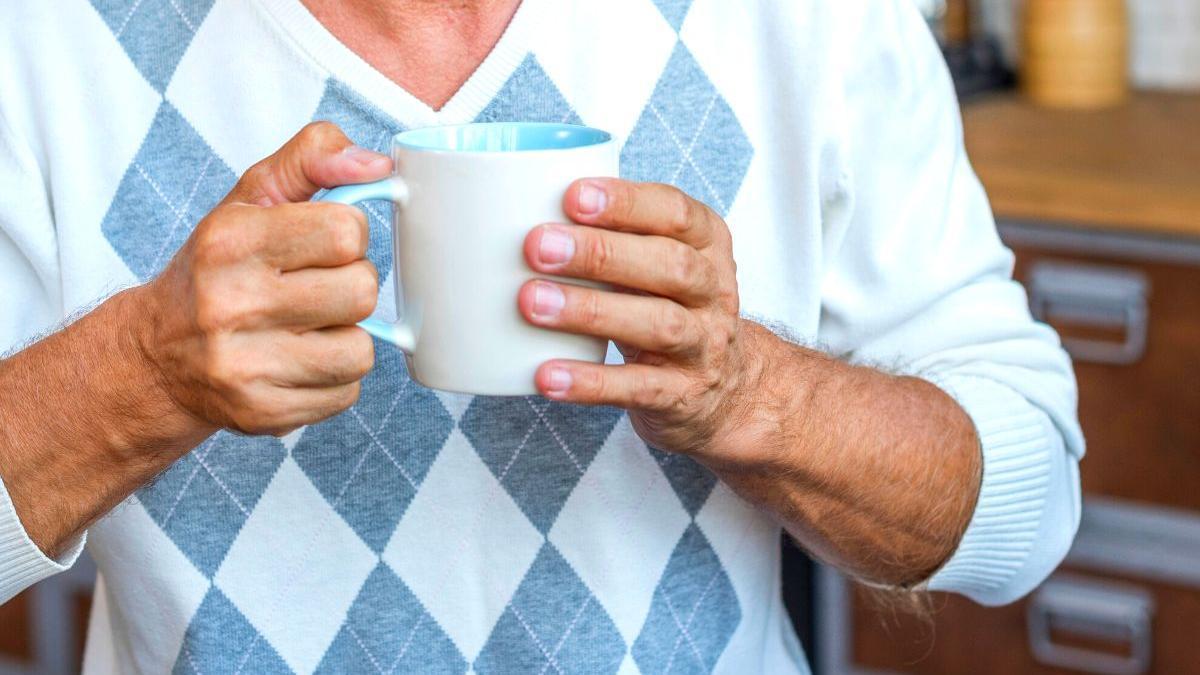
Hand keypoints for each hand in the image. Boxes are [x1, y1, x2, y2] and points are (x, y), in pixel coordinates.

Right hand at [140, 122, 391, 435]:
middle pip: (361, 291)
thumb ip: (313, 158)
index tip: (324, 244)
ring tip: (310, 328)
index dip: (349, 236)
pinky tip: (300, 363)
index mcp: (231, 241)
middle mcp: (230, 304)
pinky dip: (335, 379)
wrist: (157, 357)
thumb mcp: (251, 197)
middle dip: (351, 286)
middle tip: (317, 288)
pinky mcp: (262, 413)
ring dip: (347, 336)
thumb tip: (378, 166)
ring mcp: (244, 366)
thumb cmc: (218, 269)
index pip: (345, 232)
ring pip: (361, 349)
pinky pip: (348, 393)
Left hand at [518, 179, 767, 460]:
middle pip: (669, 265)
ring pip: (658, 324)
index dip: (627, 203)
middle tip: (538, 246)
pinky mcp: (682, 396)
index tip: (572, 197)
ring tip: (532, 302)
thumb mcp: (656, 264)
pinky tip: (547, 376)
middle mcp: (713, 292)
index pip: (677, 213)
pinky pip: (638, 389)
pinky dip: (590, 383)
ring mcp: (703, 347)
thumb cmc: (667, 306)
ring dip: (590, 311)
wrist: (724, 389)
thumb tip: (520, 204)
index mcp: (707, 245)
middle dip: (601, 253)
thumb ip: (614, 234)